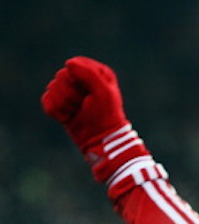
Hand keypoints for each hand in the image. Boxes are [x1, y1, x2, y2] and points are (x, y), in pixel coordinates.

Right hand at [43, 56, 148, 182]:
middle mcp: (81, 80)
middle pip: (60, 77)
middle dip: (70, 94)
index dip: (78, 79)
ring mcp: (69, 92)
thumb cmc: (105, 115)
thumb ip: (88, 73)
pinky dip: (56, 112)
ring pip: (52, 88)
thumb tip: (68, 63)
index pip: (74, 65)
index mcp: (96, 73)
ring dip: (65, 104)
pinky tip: (68, 117)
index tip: (89, 92)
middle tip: (83, 104)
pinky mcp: (59, 104)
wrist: (100, 139)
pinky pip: (46, 100)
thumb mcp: (102, 91)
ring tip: (78, 112)